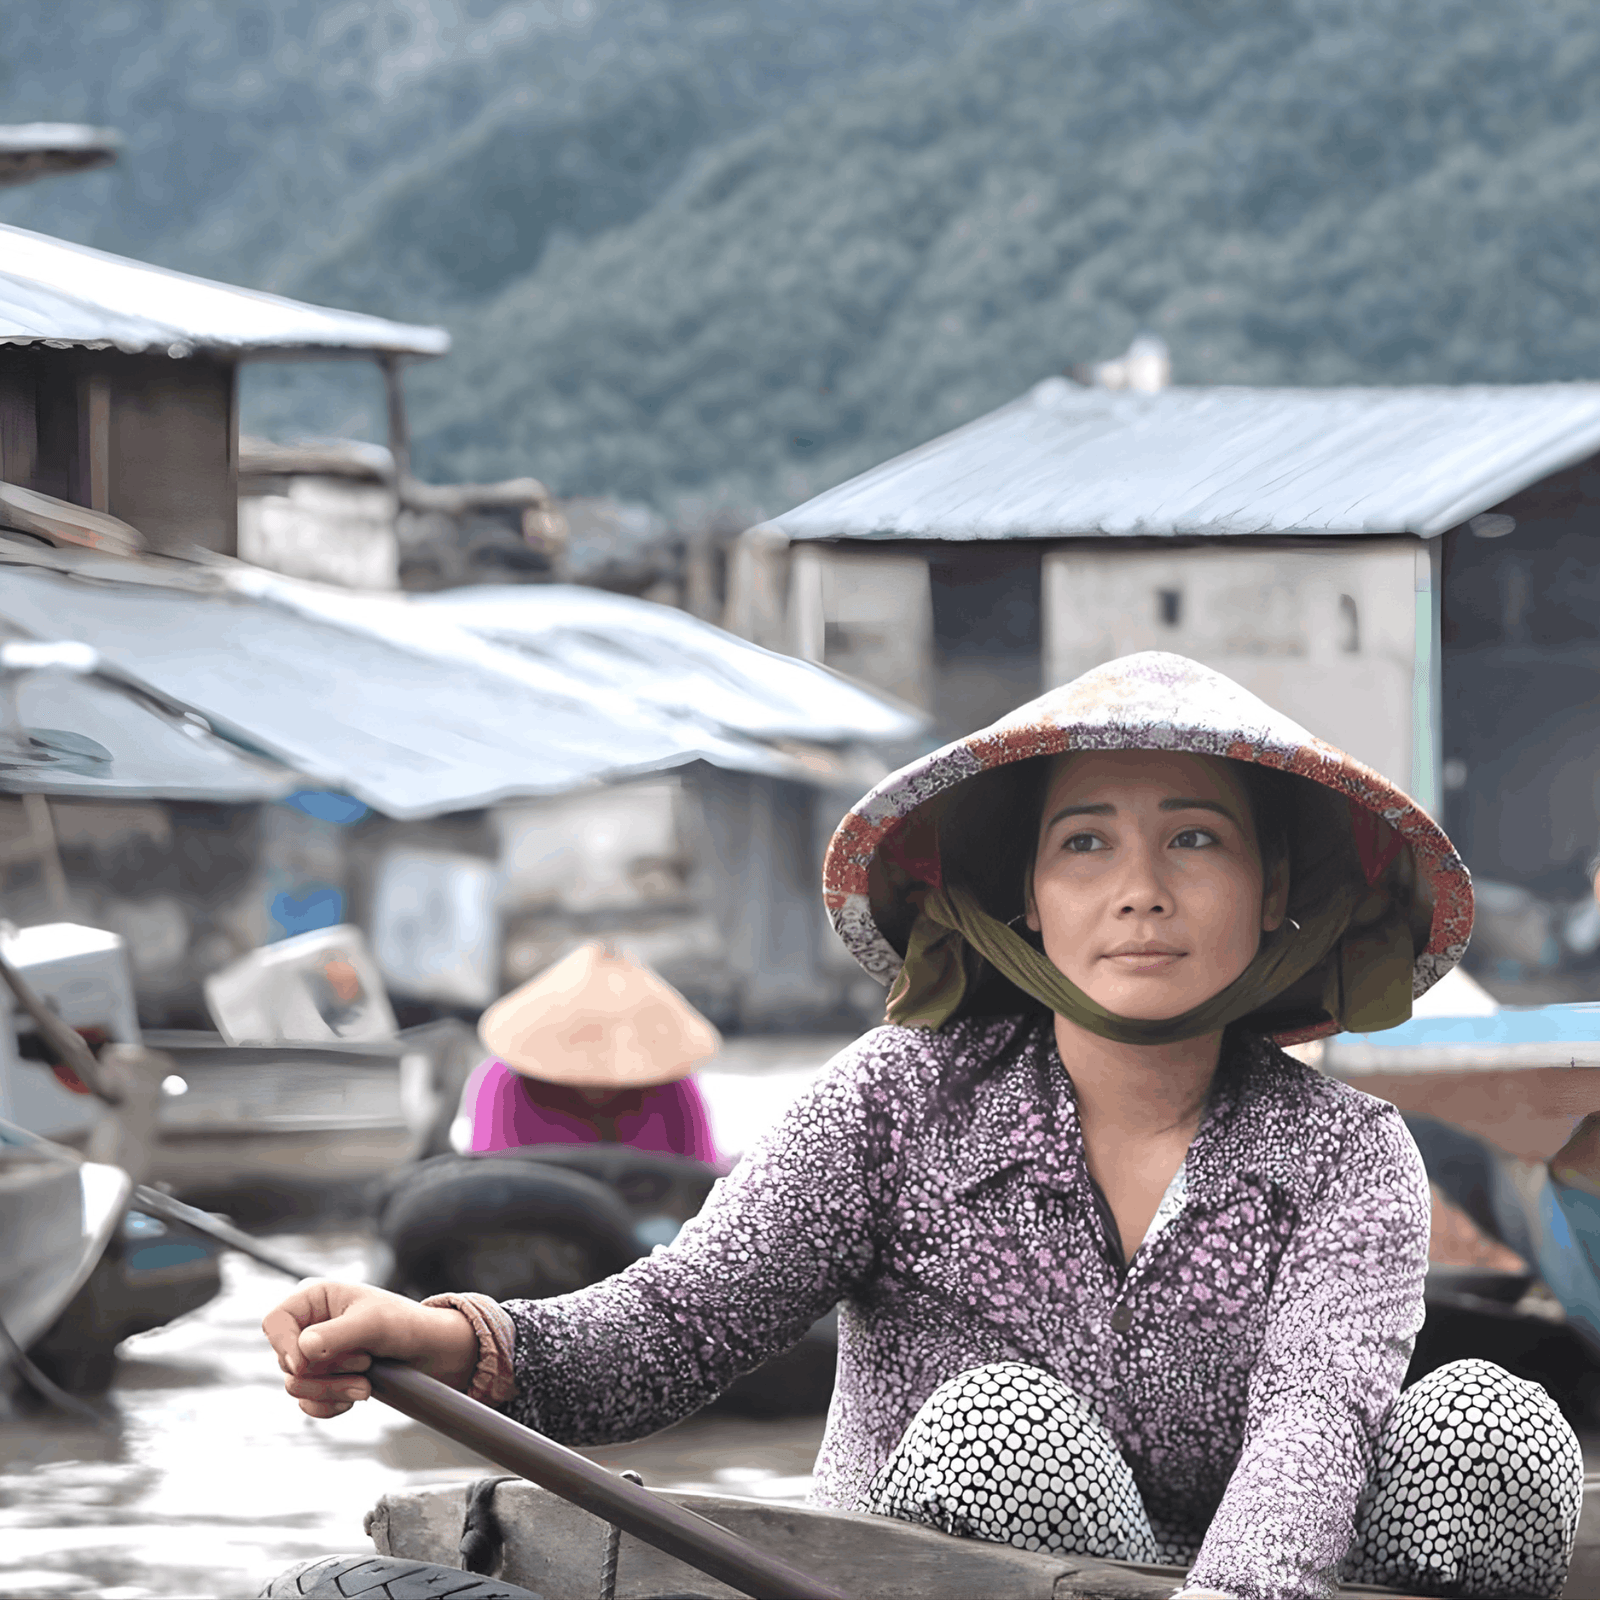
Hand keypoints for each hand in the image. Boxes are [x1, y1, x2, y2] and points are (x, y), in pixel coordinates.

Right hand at [262, 1279, 478, 1417]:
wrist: (428, 1351)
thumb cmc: (404, 1325)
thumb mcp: (374, 1324)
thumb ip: (338, 1335)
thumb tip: (302, 1350)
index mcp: (315, 1298)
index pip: (274, 1322)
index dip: (283, 1345)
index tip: (305, 1363)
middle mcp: (309, 1325)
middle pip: (285, 1361)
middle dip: (324, 1372)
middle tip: (363, 1364)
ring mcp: (313, 1356)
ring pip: (296, 1386)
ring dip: (332, 1389)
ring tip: (366, 1382)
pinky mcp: (322, 1380)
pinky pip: (308, 1404)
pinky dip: (330, 1405)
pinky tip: (357, 1395)